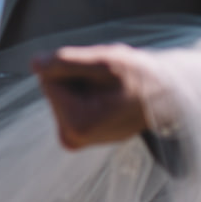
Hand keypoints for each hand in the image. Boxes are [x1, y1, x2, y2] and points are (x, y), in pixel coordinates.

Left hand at [32, 44, 168, 149]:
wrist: (166, 98)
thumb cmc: (140, 79)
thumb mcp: (106, 62)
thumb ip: (66, 62)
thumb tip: (35, 64)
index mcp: (75, 124)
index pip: (49, 77)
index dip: (74, 69)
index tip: (100, 77)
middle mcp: (71, 139)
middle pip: (53, 87)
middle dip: (77, 77)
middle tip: (107, 82)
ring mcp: (73, 140)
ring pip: (61, 93)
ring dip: (82, 83)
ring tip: (109, 90)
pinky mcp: (75, 136)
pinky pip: (68, 102)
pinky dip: (84, 94)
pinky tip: (106, 99)